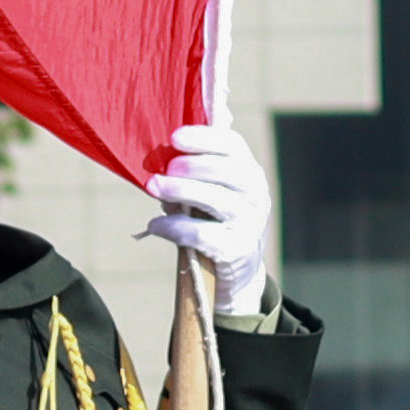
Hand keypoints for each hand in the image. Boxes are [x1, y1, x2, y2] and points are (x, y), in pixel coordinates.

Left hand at [145, 119, 277, 316]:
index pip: (233, 145)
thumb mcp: (210, 191)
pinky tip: (156, 225)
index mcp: (249, 172)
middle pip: (228, 170)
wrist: (236, 271)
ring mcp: (250, 222)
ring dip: (181, 190)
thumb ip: (194, 169)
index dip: (204, 137)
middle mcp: (256, 195)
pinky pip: (202, 234)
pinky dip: (174, 227)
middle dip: (192, 165)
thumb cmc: (215, 221)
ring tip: (153, 187)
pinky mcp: (237, 249)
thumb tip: (163, 149)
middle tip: (164, 168)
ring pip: (216, 200)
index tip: (174, 137)